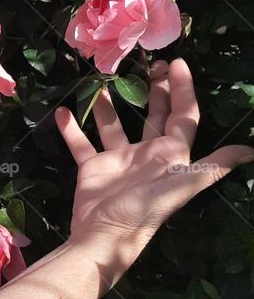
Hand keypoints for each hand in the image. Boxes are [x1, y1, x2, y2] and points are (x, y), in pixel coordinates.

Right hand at [55, 58, 253, 249]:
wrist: (104, 235)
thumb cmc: (144, 208)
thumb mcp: (183, 184)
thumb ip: (214, 166)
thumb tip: (251, 151)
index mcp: (170, 154)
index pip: (183, 115)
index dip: (183, 89)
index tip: (177, 62)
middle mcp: (146, 153)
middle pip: (154, 115)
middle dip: (155, 90)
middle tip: (150, 64)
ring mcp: (118, 159)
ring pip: (114, 124)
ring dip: (108, 105)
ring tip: (103, 81)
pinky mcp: (92, 166)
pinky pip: (82, 143)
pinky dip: (72, 128)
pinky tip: (63, 112)